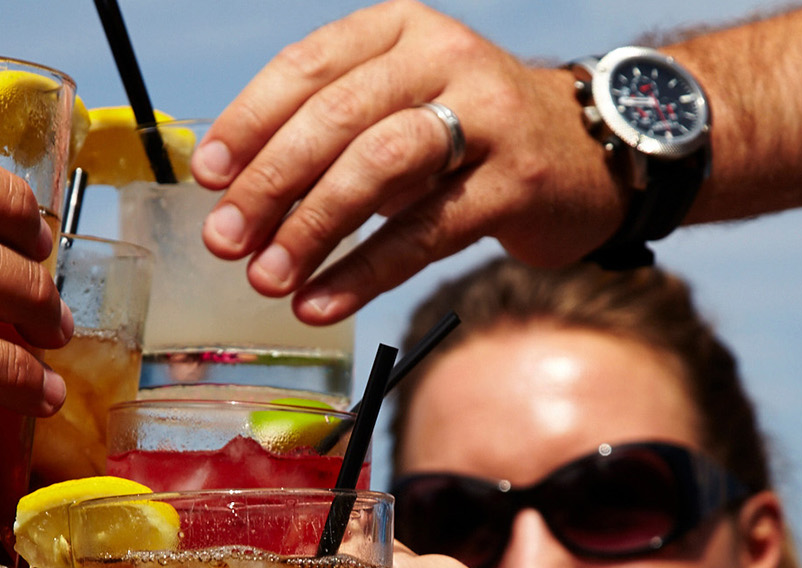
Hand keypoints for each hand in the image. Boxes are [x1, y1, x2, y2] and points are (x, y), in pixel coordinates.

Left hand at [193, 0, 618, 323]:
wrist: (595, 150)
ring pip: (380, 166)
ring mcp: (486, 117)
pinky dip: (365, 271)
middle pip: (337, 118)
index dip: (248, 122)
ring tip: (268, 278)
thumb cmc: (474, 136)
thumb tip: (237, 195)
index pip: (307, 67)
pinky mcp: (515, 182)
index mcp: (401, 31)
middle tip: (225, 240)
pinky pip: (426, 231)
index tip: (206, 177)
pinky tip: (323, 302)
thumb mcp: (404, 108)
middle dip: (270, 184)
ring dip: (313, 227)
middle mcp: (444, 58)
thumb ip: (333, 137)